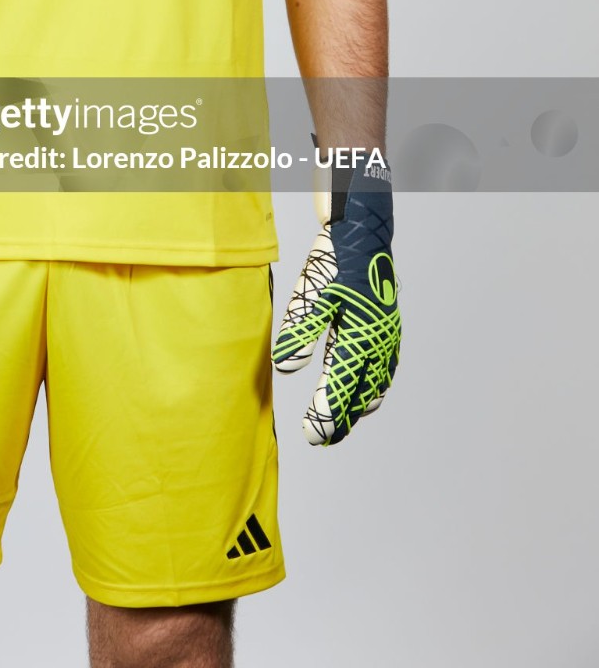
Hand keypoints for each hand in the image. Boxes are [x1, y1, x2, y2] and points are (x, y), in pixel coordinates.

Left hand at [272, 145, 399, 444]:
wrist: (363, 233)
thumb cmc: (334, 263)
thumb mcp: (311, 294)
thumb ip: (300, 332)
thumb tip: (286, 368)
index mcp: (358, 338)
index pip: (340, 389)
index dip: (326, 415)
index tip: (311, 436)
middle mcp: (377, 344)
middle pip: (359, 394)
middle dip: (341, 419)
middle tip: (322, 440)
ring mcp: (386, 337)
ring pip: (376, 385)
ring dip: (358, 405)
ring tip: (343, 421)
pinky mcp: (387, 328)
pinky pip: (385, 369)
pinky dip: (374, 386)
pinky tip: (366, 390)